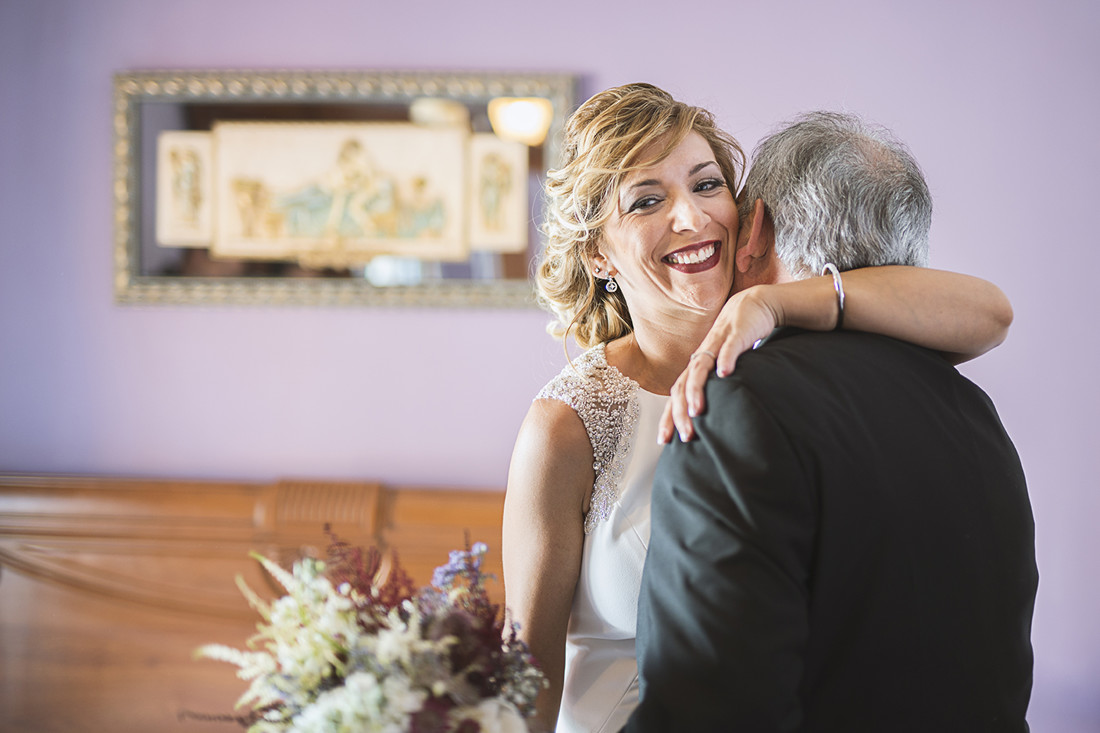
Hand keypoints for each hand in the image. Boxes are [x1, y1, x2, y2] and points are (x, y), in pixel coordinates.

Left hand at [658, 286, 780, 442]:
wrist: (754, 305)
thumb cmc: (737, 340)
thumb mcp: (725, 366)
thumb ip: (718, 387)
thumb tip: (714, 416)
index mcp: (697, 366)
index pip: (676, 395)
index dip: (669, 417)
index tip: (665, 441)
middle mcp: (701, 357)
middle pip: (682, 385)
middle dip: (681, 412)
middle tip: (685, 436)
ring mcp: (717, 344)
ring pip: (700, 368)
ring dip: (696, 390)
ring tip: (697, 411)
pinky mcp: (736, 334)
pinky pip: (729, 349)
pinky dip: (725, 361)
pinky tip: (725, 375)